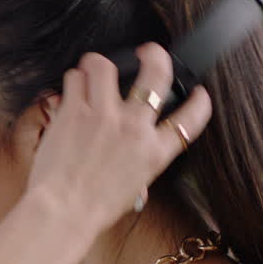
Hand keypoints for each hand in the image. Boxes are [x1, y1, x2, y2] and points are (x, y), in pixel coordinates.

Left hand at [25, 43, 212, 229]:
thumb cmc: (94, 209)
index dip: (199, 100)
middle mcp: (134, 128)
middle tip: (148, 51)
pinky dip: (74, 79)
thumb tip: (135, 154)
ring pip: (106, 65)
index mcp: (155, 152)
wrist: (63, 212)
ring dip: (100, 63)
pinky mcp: (74, 112)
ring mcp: (104, 116)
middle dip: (155, 55)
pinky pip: (75, 78)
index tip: (198, 92)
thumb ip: (138, 162)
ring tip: (95, 70)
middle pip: (157, 74)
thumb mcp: (133, 187)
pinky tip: (73, 88)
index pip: (192, 117)